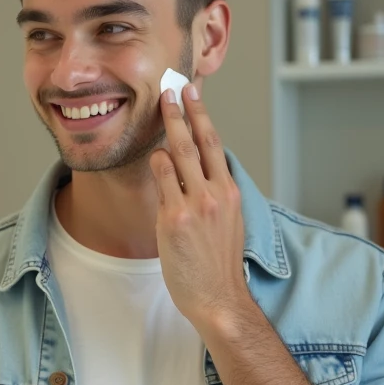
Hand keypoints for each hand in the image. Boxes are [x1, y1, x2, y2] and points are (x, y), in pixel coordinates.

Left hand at [148, 83, 251, 330]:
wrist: (218, 297)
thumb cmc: (218, 264)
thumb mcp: (226, 222)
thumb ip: (212, 195)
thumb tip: (194, 172)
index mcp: (231, 192)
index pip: (216, 145)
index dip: (202, 117)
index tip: (193, 96)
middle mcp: (216, 193)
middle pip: (197, 140)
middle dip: (182, 111)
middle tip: (171, 87)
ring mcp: (196, 204)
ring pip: (177, 154)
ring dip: (166, 130)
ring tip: (158, 111)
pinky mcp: (175, 217)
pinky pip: (162, 179)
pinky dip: (156, 163)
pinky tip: (152, 155)